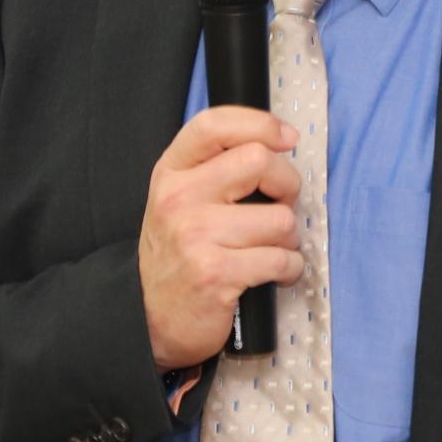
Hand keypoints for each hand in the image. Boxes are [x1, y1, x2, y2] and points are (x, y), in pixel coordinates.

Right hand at [138, 106, 302, 371]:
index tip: (286, 138)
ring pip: (280, 218)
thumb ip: (214, 168)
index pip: (214, 125)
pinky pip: (281, 259)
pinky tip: (274, 274)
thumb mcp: (179, 200)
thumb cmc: (178, 254)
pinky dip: (290, 268)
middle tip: (280, 205)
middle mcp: (179, 198)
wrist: (151, 317)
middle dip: (287, 185)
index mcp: (171, 173)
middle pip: (259, 162)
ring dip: (289, 238)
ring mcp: (196, 236)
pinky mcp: (216, 273)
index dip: (260, 124)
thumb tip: (277, 145)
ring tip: (270, 249)